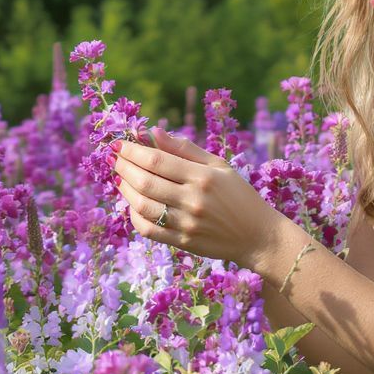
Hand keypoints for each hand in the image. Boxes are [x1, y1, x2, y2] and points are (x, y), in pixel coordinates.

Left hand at [113, 128, 286, 270]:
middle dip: (123, 167)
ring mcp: (187, 223)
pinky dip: (134, 216)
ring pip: (142, 206)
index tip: (119, 144)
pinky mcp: (183, 242)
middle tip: (115, 159)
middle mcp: (193, 200)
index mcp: (203, 176)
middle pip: (145, 182)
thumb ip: (185, 149)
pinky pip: (149, 229)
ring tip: (121, 178)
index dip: (132, 151)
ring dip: (125, 190)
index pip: (157, 160)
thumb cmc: (238, 195)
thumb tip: (154, 132)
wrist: (258, 236)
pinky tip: (133, 204)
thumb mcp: (219, 166)